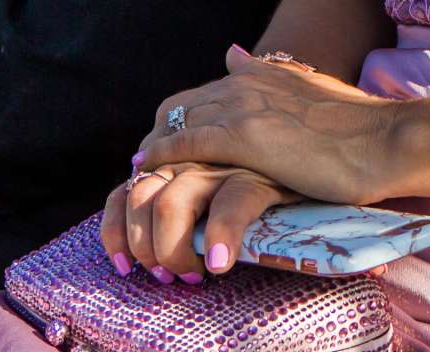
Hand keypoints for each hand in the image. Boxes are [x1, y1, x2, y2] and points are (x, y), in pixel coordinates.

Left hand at [105, 162, 294, 280]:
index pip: (124, 194)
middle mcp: (189, 155)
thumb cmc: (256, 177)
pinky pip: (228, 210)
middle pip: (139, 200)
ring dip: (172, 250)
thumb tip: (148, 243)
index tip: (125, 266)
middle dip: (145, 248)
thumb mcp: (208, 178)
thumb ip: (179, 192)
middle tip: (168, 275)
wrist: (313, 152)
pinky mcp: (255, 177)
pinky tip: (221, 263)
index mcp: (173, 157)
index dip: (116, 235)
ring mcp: (219, 164)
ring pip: (170, 206)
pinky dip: (219, 238)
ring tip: (194, 273)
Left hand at [135, 46, 400, 210]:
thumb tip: (232, 53)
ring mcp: (242, 106)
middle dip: (157, 139)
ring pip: (173, 125)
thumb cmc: (361, 128)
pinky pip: (182, 147)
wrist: (385, 139)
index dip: (177, 123)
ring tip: (143, 187)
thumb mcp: (311, 94)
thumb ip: (272, 80)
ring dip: (153, 155)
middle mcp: (245, 81)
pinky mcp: (243, 136)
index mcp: (263, 74)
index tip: (165, 151)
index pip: (199, 95)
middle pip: (177, 108)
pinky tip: (152, 184)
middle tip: (147, 172)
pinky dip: (161, 164)